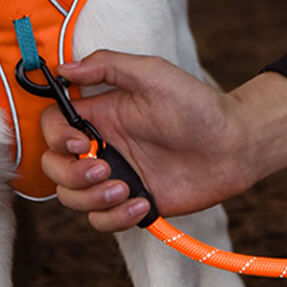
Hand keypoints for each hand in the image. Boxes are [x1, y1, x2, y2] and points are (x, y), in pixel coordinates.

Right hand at [40, 51, 286, 230]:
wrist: (234, 145)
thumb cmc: (196, 104)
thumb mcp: (152, 74)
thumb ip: (107, 66)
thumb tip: (63, 67)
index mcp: (99, 115)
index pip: (52, 126)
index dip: (55, 137)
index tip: (78, 141)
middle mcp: (101, 147)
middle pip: (53, 167)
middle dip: (70, 172)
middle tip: (103, 168)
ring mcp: (114, 177)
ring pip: (71, 197)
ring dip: (90, 198)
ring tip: (126, 188)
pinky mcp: (132, 203)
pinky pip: (101, 221)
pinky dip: (115, 218)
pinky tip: (143, 202)